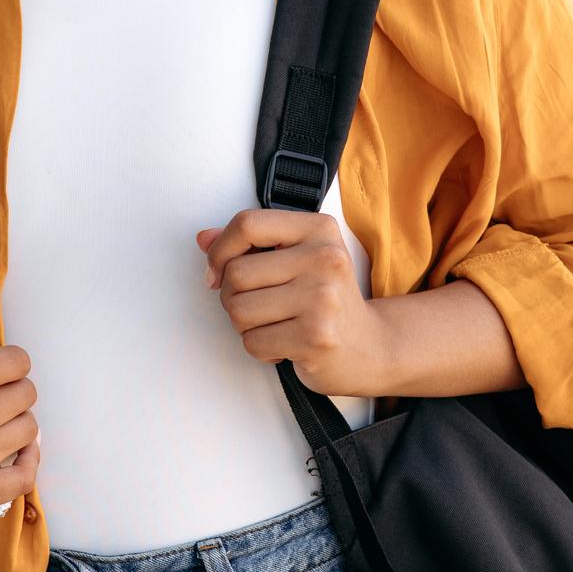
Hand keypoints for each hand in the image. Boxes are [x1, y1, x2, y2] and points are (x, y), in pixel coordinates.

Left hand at [198, 209, 395, 397]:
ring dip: (245, 325)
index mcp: (319, 229)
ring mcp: (323, 298)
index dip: (220, 250)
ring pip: (238, 310)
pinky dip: (260, 347)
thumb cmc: (326, 299)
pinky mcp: (316, 337)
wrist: (369, 346)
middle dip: (232, 296)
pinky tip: (285, 342)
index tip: (218, 269)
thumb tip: (204, 239)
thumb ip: (249, 244)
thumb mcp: (295, 259)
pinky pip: (253, 342)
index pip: (248, 224)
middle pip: (236, 272)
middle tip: (258, 305)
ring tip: (274, 323)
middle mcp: (325, 258)